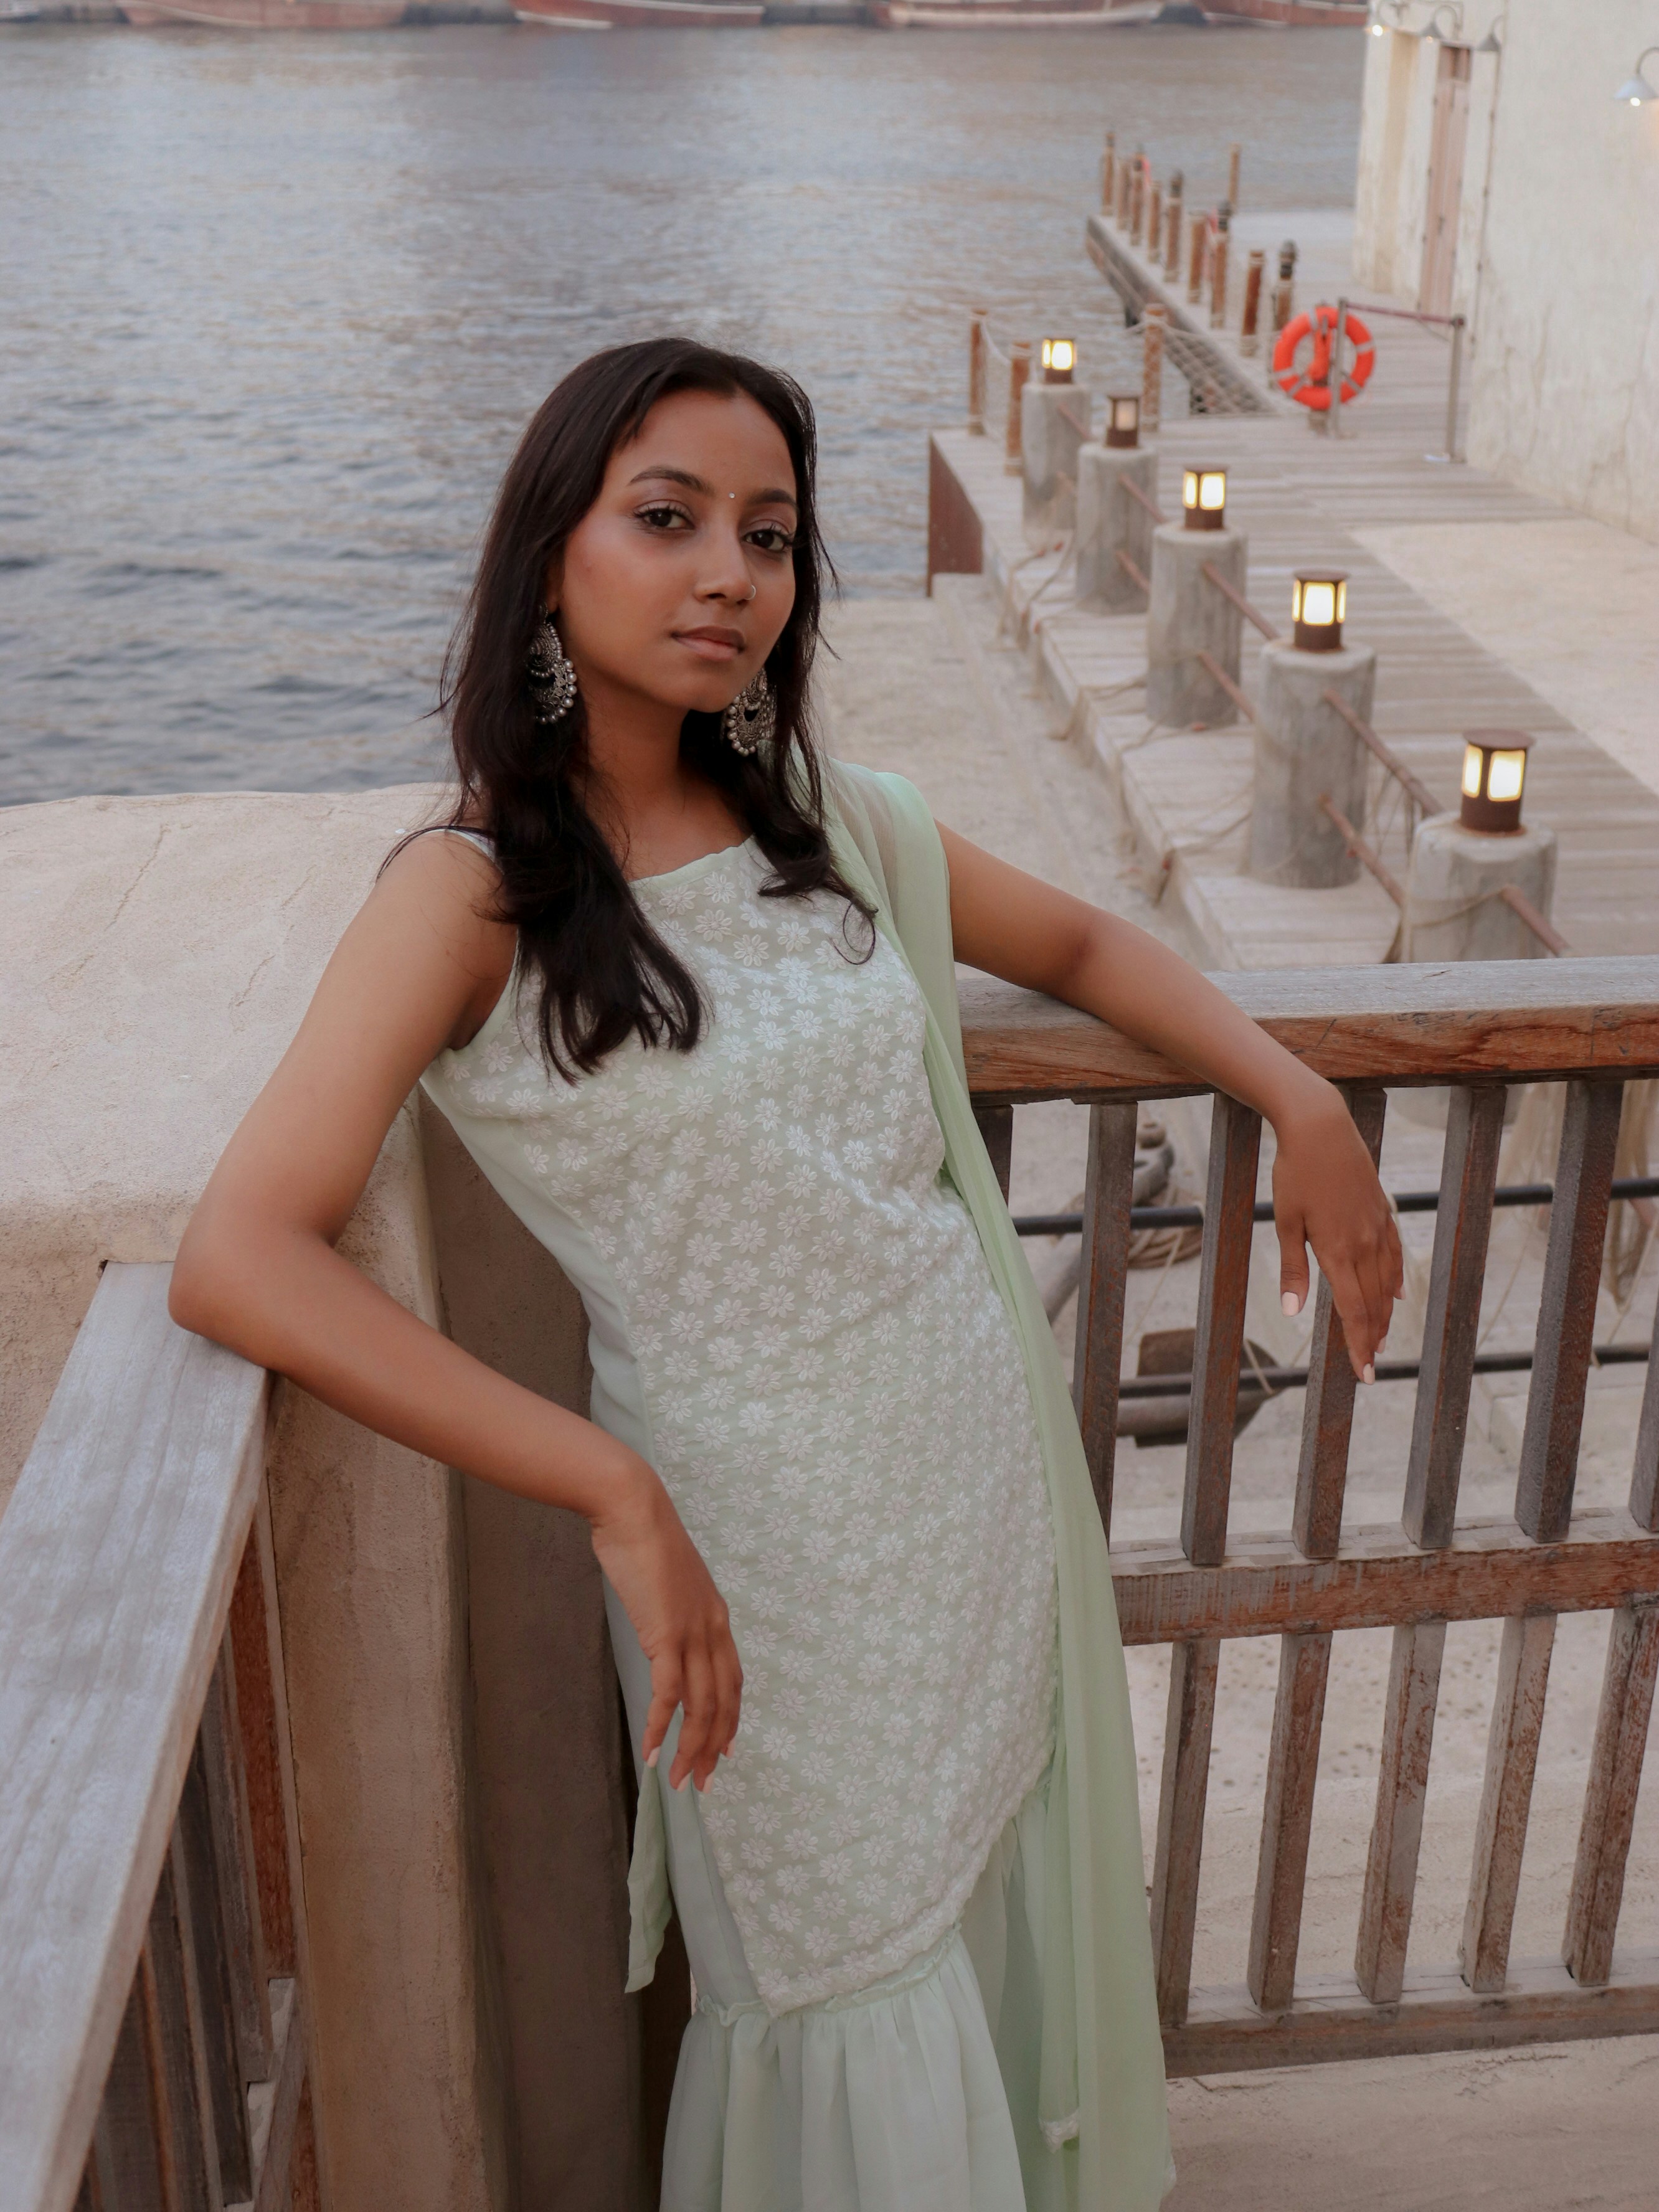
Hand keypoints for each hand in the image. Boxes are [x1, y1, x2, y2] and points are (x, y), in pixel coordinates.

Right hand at [589, 1463, 742, 1792]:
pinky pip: (668, 1694)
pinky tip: (651, 1752)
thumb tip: (661, 1631)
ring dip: (691, 1749)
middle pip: (723, 1702)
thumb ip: (672, 1610)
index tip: (723, 1750)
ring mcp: (692, 1633)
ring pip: (701, 1706)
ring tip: (680, 1781)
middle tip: (702, 1783)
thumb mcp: (668, 1583)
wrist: (632, 1509)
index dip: (730, 1719)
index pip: (732, 1680)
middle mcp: (713, 1629)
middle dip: (713, 1747)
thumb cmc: (642, 1541)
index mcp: (716, 1617)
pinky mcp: (665, 1634)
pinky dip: (660, 1727)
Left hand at [1270, 1087, 1402, 1380]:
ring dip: (1385, 1314)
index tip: (1363, 1373)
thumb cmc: (1295, 1173)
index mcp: (1337, 1250)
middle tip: (1371, 1365)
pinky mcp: (1382, 1210)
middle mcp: (1363, 1243)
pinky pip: (1394, 1253)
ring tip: (1381, 1339)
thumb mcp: (1285, 1222)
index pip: (1354, 1311)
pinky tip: (1397, 1293)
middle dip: (1372, 1337)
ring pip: (1387, 1282)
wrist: (1321, 1127)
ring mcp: (1377, 1226)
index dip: (1358, 1345)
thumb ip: (1292, 1269)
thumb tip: (1291, 1312)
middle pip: (1374, 1302)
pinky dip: (1397, 1278)